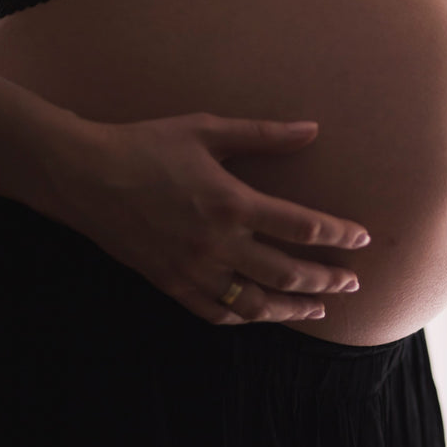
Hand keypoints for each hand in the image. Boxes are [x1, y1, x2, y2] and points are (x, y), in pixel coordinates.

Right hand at [44, 113, 369, 325]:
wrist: (84, 176)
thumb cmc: (147, 145)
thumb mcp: (207, 130)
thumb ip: (264, 134)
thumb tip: (312, 128)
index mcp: (232, 203)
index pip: (303, 227)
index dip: (339, 235)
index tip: (362, 238)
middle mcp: (218, 244)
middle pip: (288, 273)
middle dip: (328, 280)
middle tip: (354, 283)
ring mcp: (193, 270)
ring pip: (256, 303)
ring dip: (294, 308)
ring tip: (320, 309)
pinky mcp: (170, 283)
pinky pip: (215, 313)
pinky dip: (245, 318)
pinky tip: (261, 315)